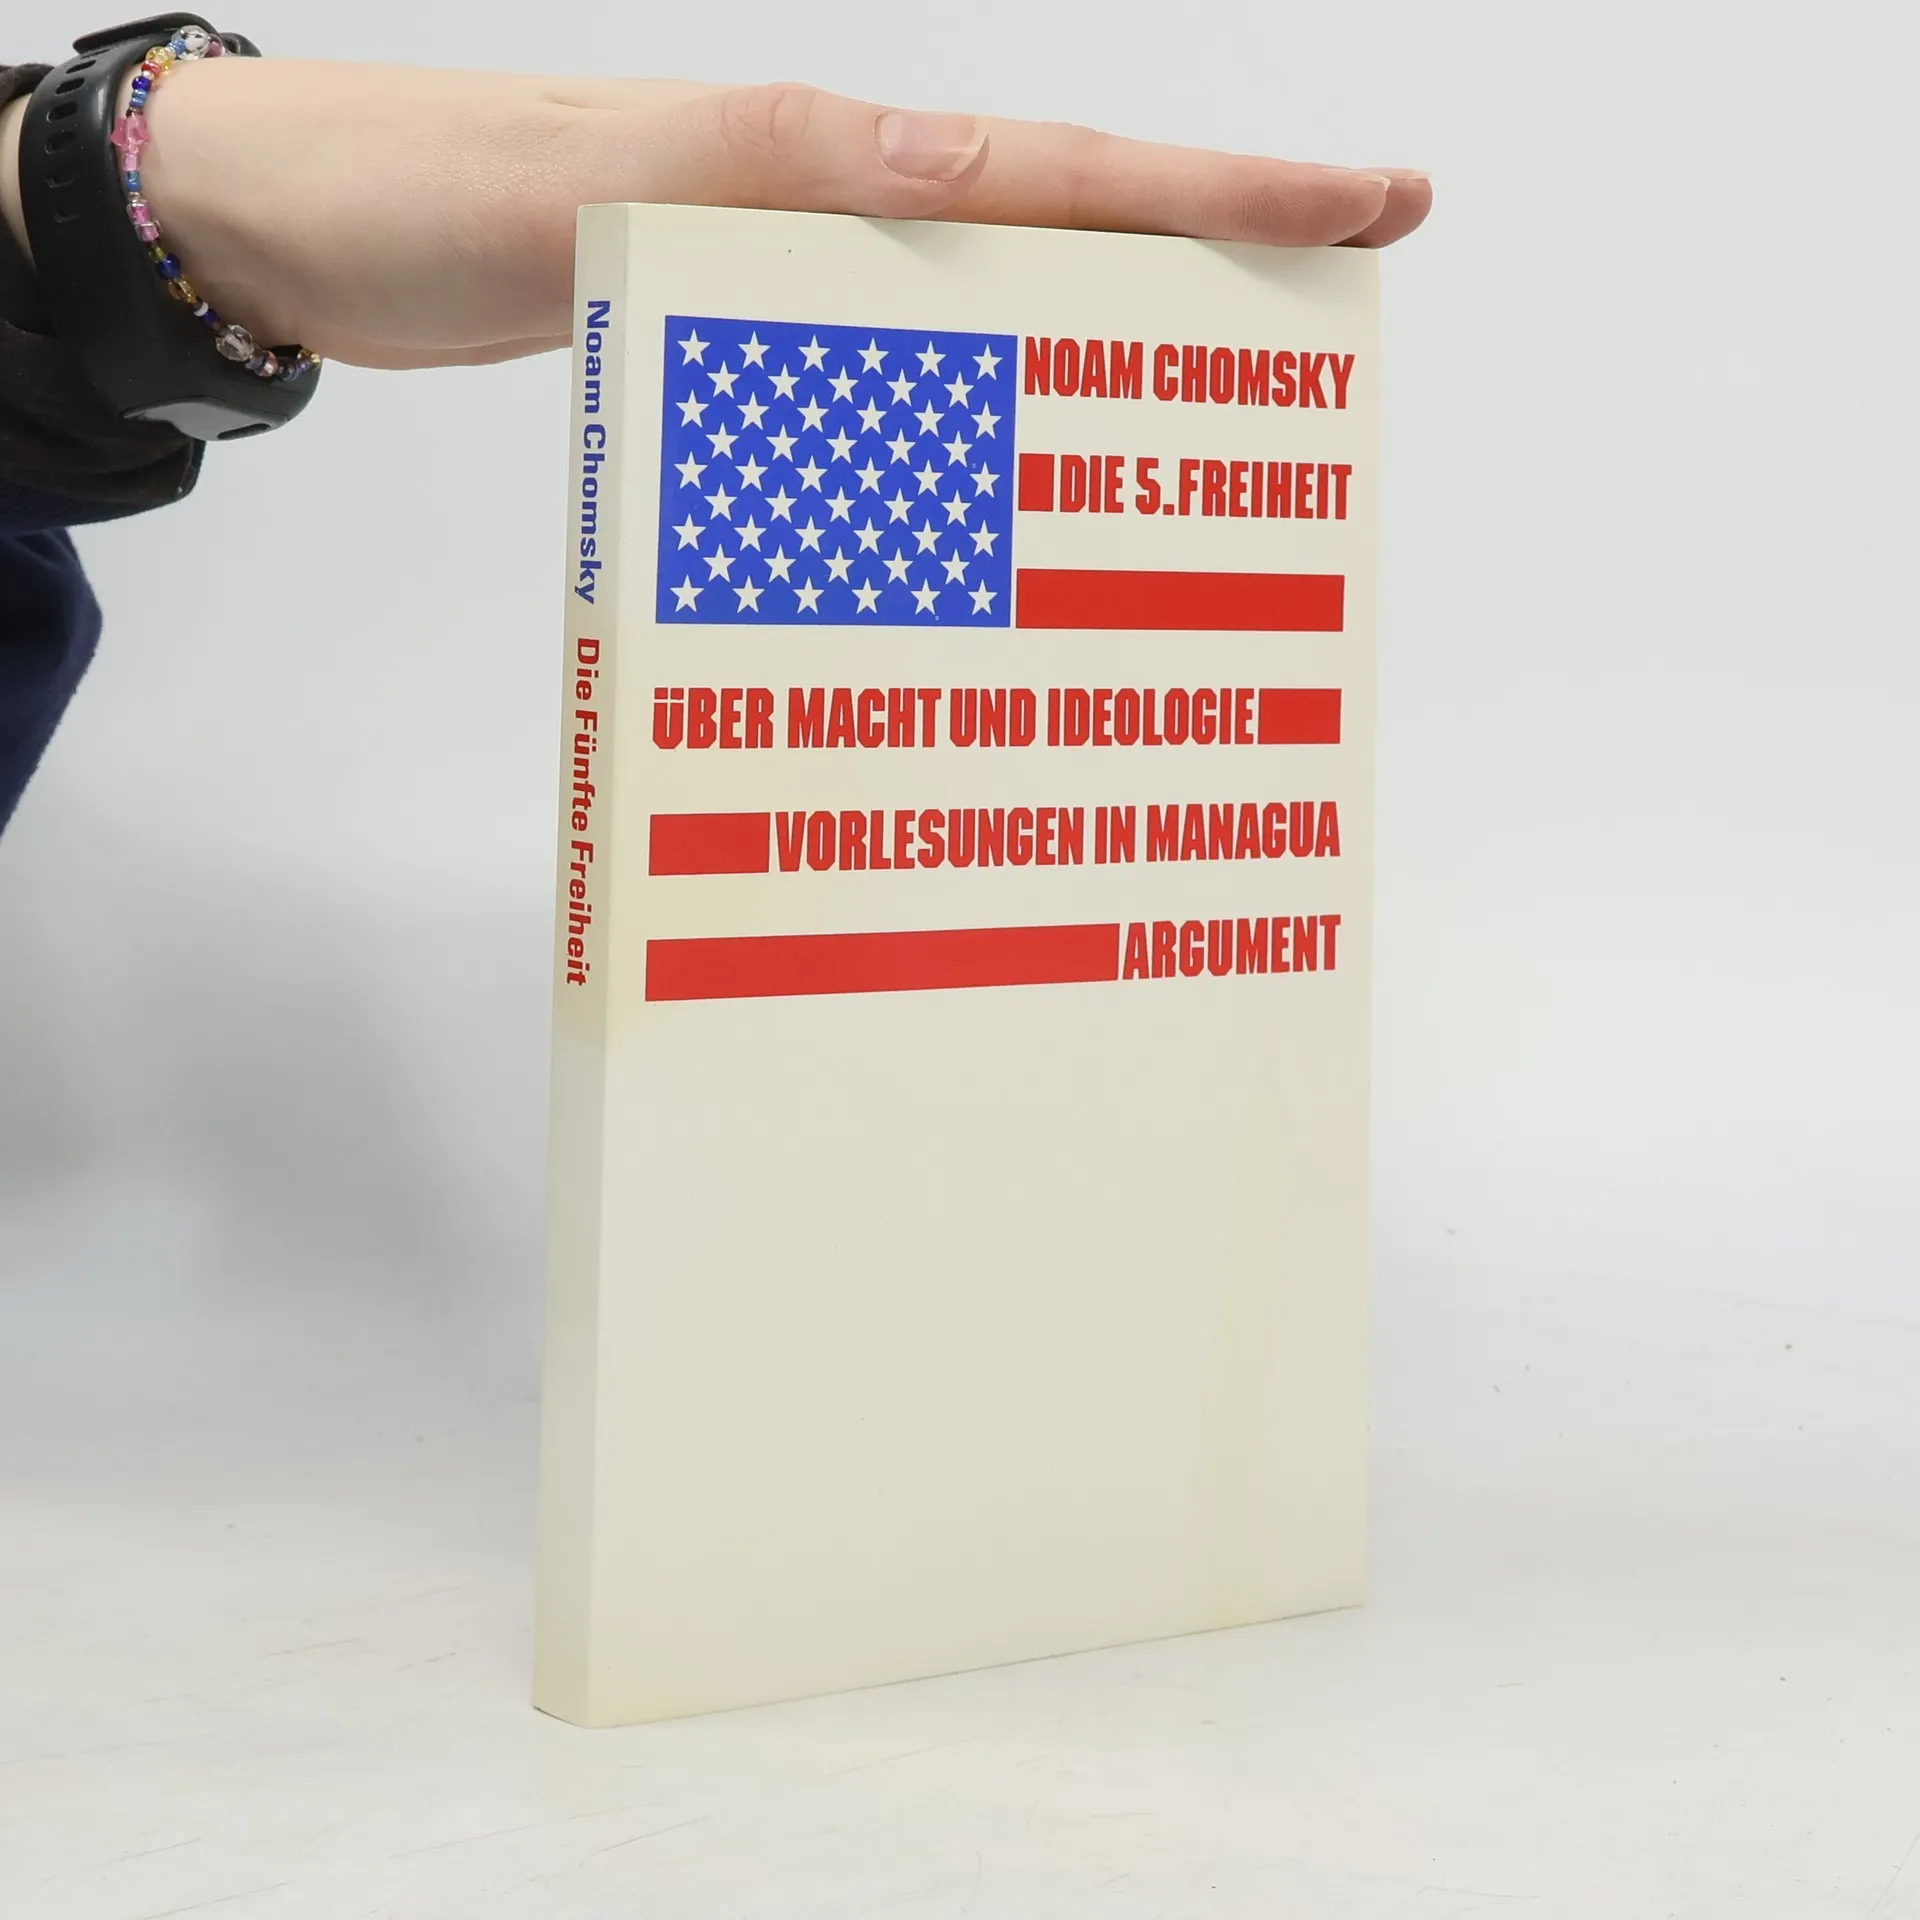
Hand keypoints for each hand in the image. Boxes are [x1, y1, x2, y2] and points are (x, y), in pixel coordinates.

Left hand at [56, 64, 1431, 369]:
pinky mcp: (738, 343)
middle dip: (1209, 280)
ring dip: (1097, 365)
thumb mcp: (595, 177)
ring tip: (1203, 441)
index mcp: (829, 163)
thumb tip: (955, 157)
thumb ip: (765, 166)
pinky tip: (988, 487)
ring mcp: (790, 283)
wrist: (309, 232)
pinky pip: (891, 382)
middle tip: (1333, 340)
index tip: (1369, 204)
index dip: (1224, 194)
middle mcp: (830, 216)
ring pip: (988, 319)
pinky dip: (963, 428)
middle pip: (1065, 243)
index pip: (1068, 173)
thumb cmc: (428, 192)